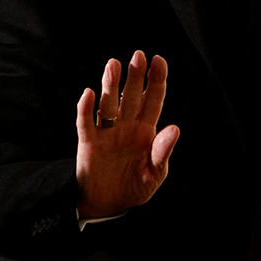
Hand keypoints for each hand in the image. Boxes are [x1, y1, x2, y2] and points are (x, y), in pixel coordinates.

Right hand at [75, 51, 179, 218]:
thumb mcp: (154, 175)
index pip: (152, 100)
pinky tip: (89, 94)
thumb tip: (174, 128)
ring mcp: (106, 132)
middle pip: (131, 96)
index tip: (159, 61)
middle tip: (138, 55)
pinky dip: (86, 108)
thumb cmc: (133, 188)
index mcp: (145, 131)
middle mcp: (126, 126)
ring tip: (113, 64)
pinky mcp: (88, 143)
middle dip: (134, 76)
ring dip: (110, 85)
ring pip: (109, 103)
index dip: (156, 81)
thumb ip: (162, 152)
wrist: (107, 205)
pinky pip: (86, 122)